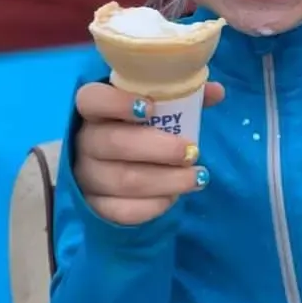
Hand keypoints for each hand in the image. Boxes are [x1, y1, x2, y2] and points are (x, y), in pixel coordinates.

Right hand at [74, 81, 223, 224]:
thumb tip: (217, 92)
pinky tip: (173, 197)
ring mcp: (85, 175)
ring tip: (197, 177)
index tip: (150, 107)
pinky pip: (122, 211)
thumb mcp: (154, 106)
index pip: (92, 100)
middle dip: (159, 149)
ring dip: (166, 180)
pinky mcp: (95, 205)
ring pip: (123, 180)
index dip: (116, 103)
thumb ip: (182, 96)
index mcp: (93, 109)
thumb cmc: (137, 126)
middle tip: (191, 151)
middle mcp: (84, 140)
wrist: (111, 164)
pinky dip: (153, 205)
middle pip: (113, 143)